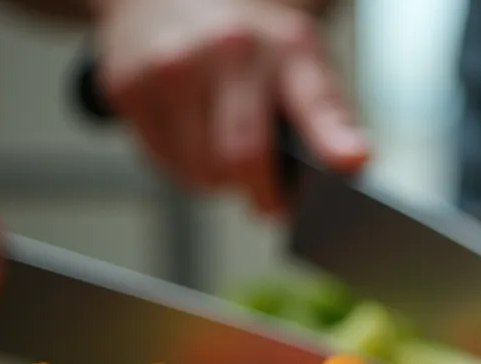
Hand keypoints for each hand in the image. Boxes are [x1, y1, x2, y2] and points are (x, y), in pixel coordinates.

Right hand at [94, 0, 369, 214]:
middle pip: (244, 156)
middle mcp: (229, 49)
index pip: (314, 98)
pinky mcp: (129, 84)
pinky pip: (164, 163)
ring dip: (220, 182)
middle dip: (263, 193)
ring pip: (201, 171)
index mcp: (285, 46)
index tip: (352, 162)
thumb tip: (349, 167)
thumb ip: (326, 112)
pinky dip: (184, 167)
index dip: (332, 137)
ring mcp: (173, 66)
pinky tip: (191, 138)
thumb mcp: (297, 58)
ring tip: (226, 154)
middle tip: (271, 201)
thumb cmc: (245, 44)